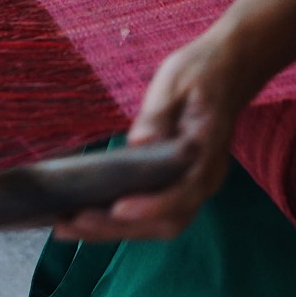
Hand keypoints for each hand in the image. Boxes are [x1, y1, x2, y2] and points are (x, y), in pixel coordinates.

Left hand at [53, 34, 236, 242]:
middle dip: (117, 228)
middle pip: (165, 221)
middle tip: (70, 223)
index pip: (183, 193)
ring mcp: (192, 184)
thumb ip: (158, 113)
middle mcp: (203, 179)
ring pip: (156, 222)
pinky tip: (86, 213)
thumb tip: (139, 143)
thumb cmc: (202, 70)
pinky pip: (151, 210)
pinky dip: (119, 218)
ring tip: (66, 226)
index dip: (151, 206)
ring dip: (112, 230)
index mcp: (207, 154)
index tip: (118, 208)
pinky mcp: (177, 182)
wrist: (229, 66)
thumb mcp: (177, 80)